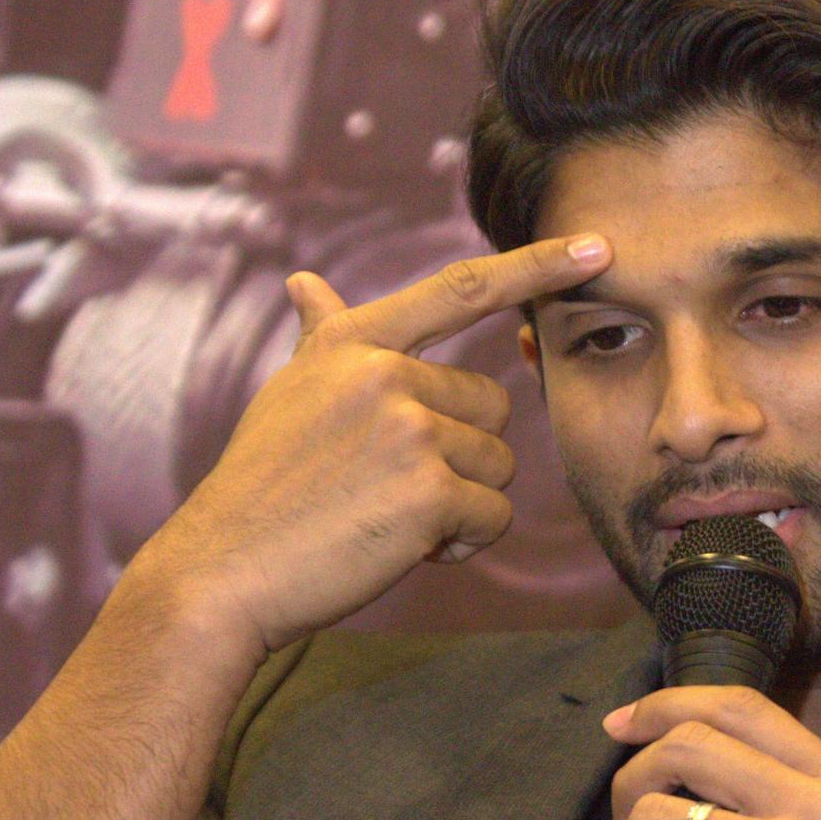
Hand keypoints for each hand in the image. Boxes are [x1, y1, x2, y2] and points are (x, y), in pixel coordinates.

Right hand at [128, 234, 610, 653]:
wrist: (223, 572)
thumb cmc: (263, 490)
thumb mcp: (289, 396)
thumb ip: (321, 339)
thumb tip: (304, 282)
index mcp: (354, 344)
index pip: (462, 290)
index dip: (535, 266)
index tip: (596, 247)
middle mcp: (383, 373)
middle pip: (493, 407)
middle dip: (462, 456)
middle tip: (390, 488)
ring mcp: (407, 428)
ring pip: (498, 465)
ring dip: (462, 502)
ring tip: (389, 516)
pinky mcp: (427, 489)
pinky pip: (493, 515)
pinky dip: (461, 541)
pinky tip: (404, 546)